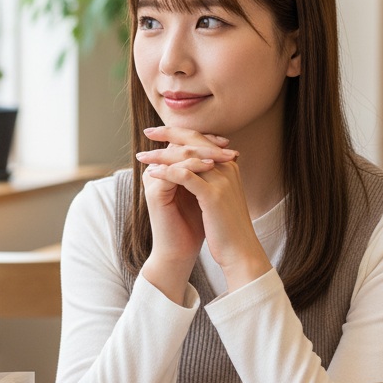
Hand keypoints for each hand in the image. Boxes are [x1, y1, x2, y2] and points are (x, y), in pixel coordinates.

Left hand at [137, 127, 270, 294]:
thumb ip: (207, 179)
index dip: (180, 134)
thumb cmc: (226, 227)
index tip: (159, 132)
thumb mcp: (218, 197)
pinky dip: (166, 172)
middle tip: (148, 131)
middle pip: (195, 142)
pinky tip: (151, 173)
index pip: (202, 140)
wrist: (240, 251)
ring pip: (187, 157)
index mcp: (229, 166)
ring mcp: (222, 180)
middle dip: (169, 135)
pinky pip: (184, 176)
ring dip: (161, 155)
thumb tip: (187, 168)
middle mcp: (227, 168)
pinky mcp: (213, 195)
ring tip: (142, 156)